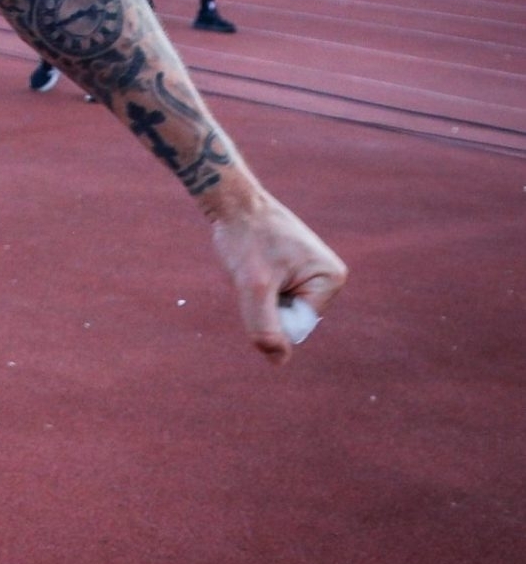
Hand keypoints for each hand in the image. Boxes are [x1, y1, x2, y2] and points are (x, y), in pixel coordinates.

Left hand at [210, 192, 346, 366]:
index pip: (297, 327)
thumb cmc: (244, 237)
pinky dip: (259, 286)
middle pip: (291, 319)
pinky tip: (257, 262)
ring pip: (280, 310)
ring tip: (255, 264)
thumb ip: (264, 327)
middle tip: (255, 269)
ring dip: (260, 294)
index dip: (268, 311)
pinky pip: (275, 297)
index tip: (260, 275)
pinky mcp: (298, 272)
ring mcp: (314, 275)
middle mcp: (329, 279)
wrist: (232, 202)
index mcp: (331, 281)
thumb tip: (279, 361)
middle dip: (265, 302)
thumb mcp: (252, 286)